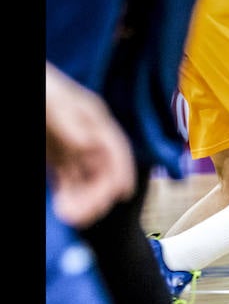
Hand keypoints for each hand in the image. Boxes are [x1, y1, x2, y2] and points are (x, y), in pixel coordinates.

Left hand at [46, 62, 135, 227]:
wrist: (30, 87)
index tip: (121, 194)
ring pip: (87, 178)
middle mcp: (88, 135)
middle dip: (98, 193)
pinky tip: (64, 207)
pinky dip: (70, 195)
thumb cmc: (42, 88)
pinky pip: (69, 180)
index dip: (122, 171)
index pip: (116, 148)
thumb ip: (71, 123)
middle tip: (82, 215)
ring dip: (84, 199)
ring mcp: (72, 147)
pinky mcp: (57, 157)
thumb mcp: (53, 103)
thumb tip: (91, 144)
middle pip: (103, 168)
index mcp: (95, 119)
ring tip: (70, 215)